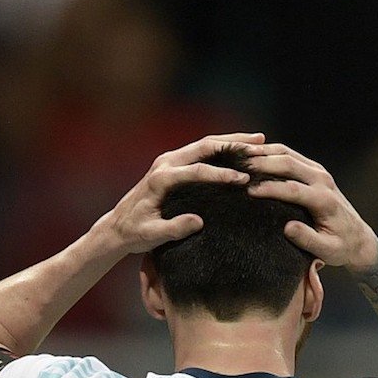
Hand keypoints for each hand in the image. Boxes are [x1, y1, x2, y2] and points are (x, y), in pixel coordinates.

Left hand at [104, 133, 265, 254]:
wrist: (116, 227)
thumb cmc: (134, 233)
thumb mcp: (151, 235)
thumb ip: (173, 229)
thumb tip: (199, 222)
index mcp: (161, 178)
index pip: (197, 170)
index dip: (222, 174)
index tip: (244, 179)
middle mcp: (165, 163)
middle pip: (204, 146)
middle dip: (234, 145)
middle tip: (261, 144)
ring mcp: (169, 161)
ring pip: (204, 145)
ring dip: (231, 142)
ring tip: (258, 142)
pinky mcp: (173, 165)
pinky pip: (201, 152)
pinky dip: (222, 149)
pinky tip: (240, 152)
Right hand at [246, 143, 377, 270]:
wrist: (358, 238)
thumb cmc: (340, 247)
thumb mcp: (328, 251)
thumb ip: (308, 240)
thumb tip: (287, 228)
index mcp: (324, 200)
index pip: (293, 189)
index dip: (269, 188)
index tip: (248, 191)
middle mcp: (322, 180)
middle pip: (289, 163)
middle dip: (262, 163)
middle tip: (237, 166)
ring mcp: (319, 172)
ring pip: (287, 154)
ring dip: (263, 153)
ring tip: (239, 157)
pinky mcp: (314, 169)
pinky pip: (289, 155)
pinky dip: (270, 152)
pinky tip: (252, 156)